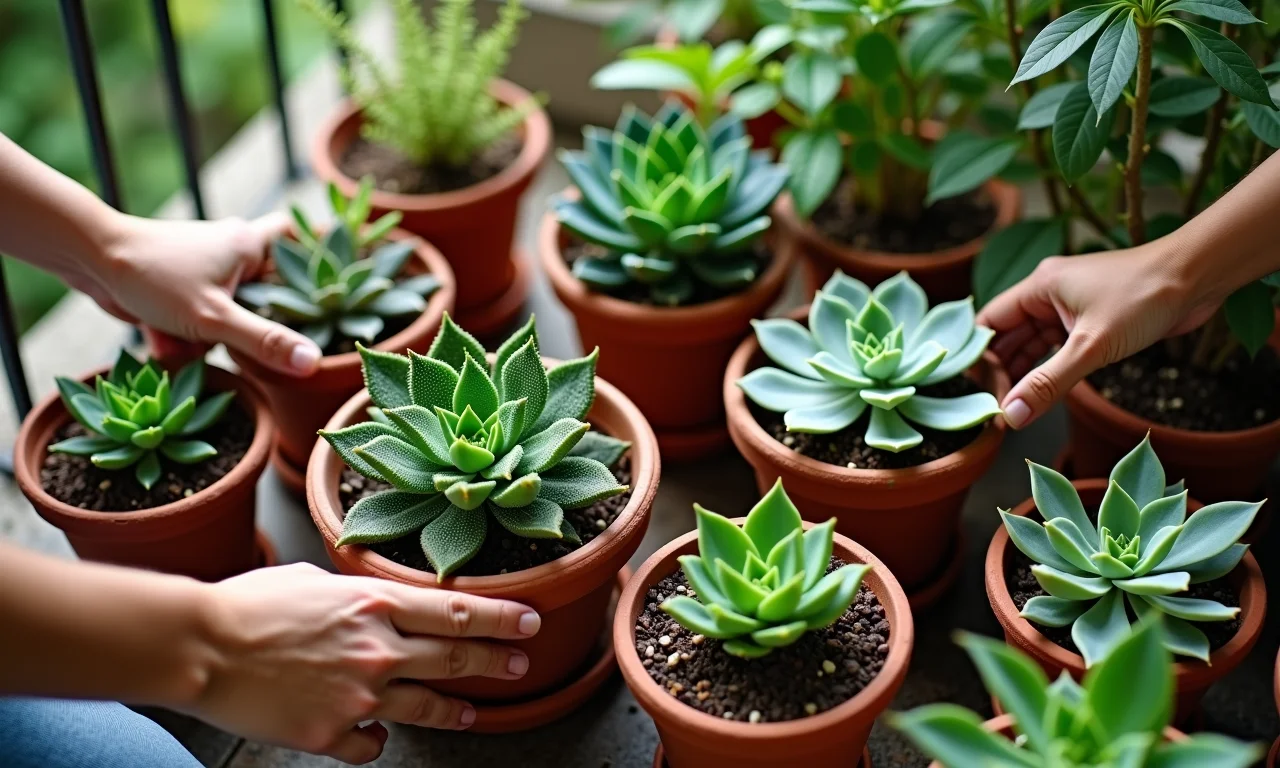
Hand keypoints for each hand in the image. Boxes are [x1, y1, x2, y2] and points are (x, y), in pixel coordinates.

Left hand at [79, 212, 321, 375]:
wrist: (89, 258)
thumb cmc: (155, 277)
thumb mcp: (214, 318)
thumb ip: (265, 342)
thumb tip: (312, 363)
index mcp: (251, 245)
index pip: (299, 237)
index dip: (317, 255)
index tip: (330, 283)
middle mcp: (233, 251)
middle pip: (266, 288)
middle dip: (253, 322)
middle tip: (250, 340)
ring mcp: (205, 268)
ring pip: (229, 309)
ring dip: (212, 335)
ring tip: (190, 344)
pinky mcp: (181, 285)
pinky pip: (199, 317)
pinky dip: (187, 334)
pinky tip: (168, 345)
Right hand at [192, 563, 539, 763]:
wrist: (200, 648)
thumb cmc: (250, 605)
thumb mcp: (316, 580)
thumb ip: (359, 595)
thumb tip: (380, 603)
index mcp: (375, 603)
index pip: (458, 611)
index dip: (502, 617)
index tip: (529, 621)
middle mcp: (378, 650)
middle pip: (454, 657)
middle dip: (494, 660)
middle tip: (519, 662)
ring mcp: (359, 697)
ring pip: (427, 707)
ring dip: (455, 709)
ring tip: (471, 712)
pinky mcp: (332, 734)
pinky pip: (373, 744)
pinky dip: (377, 738)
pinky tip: (376, 733)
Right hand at [977, 243, 1220, 428]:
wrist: (1198, 276)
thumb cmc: (1145, 297)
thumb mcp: (1091, 346)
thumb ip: (1048, 383)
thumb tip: (1011, 416)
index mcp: (1039, 286)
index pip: (989, 322)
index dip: (979, 357)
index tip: (978, 392)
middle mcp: (1049, 293)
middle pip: (1007, 335)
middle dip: (1000, 370)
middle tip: (997, 408)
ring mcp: (1070, 306)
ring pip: (1032, 342)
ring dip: (1023, 372)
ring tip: (1013, 407)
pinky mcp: (1091, 320)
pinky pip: (1057, 346)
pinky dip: (1047, 368)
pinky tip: (1041, 392)